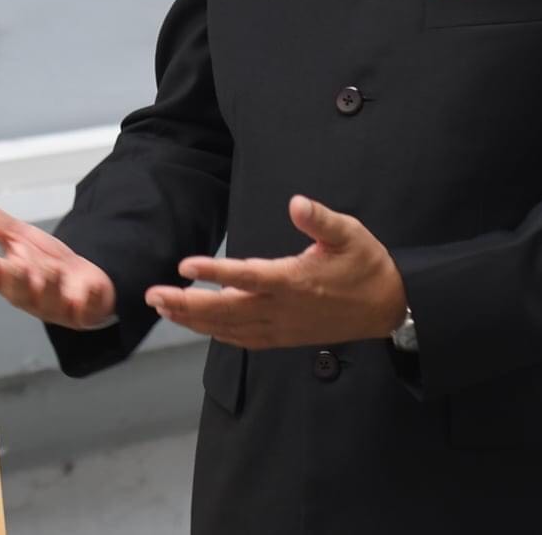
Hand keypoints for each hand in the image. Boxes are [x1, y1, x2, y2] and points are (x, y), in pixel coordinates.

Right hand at [0, 193, 116, 330]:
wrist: (85, 281)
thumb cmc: (45, 263)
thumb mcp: (18, 237)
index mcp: (9, 278)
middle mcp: (30, 296)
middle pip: (18, 293)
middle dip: (18, 279)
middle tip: (17, 264)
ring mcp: (57, 306)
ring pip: (49, 302)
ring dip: (51, 285)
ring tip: (53, 269)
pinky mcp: (84, 311)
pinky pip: (85, 310)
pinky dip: (87, 300)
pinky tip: (89, 289)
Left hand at [146, 195, 406, 349]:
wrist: (388, 307)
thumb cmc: (366, 266)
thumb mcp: (349, 233)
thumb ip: (320, 219)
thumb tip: (296, 202)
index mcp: (295, 282)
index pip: (247, 277)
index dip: (214, 271)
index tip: (184, 266)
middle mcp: (283, 309)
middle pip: (226, 310)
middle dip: (186, 304)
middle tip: (153, 294)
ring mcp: (282, 327)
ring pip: (229, 329)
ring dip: (193, 320)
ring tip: (163, 308)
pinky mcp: (284, 337)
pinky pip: (243, 339)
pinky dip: (216, 334)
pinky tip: (197, 326)